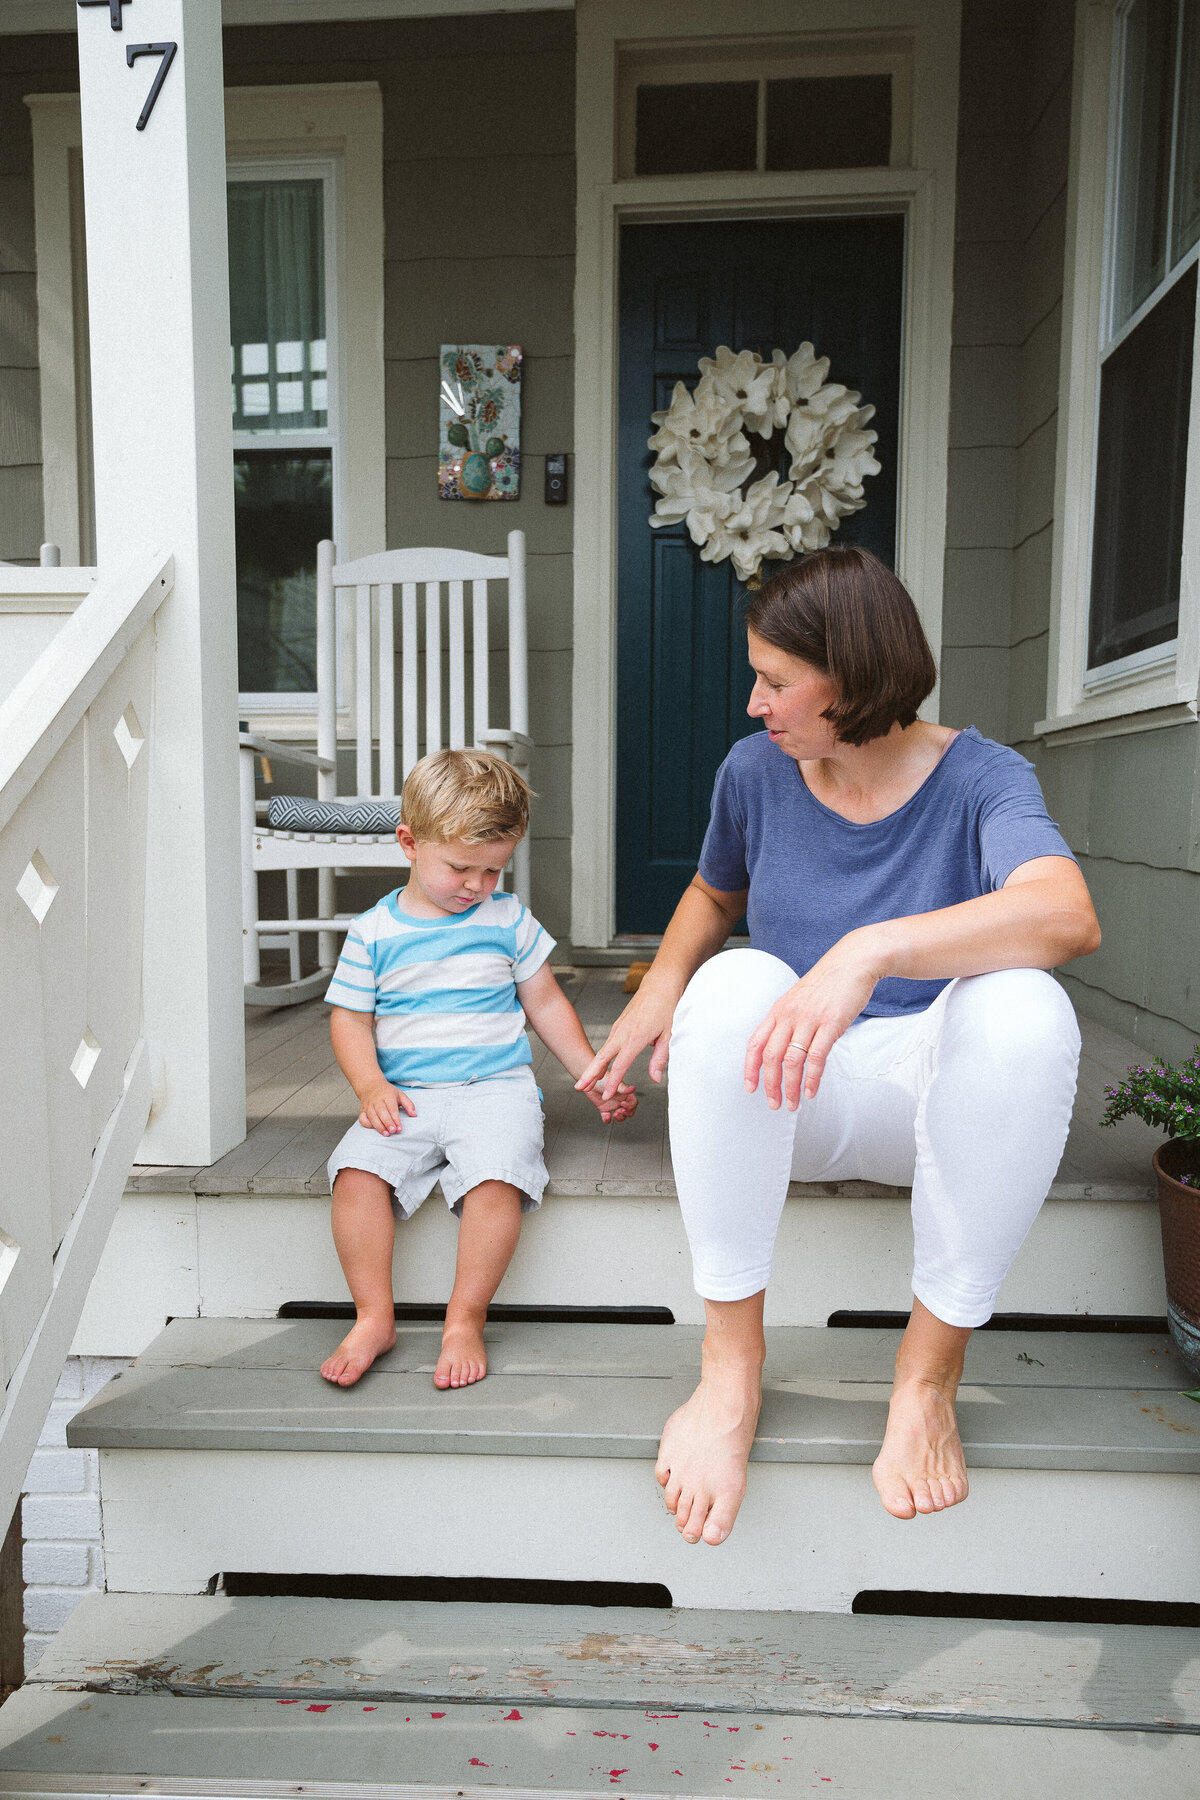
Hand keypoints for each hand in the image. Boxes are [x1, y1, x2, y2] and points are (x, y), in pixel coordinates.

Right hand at [357, 1080, 416, 1135]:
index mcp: (387, 1095)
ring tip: (386, 1134)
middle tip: (393, 1131)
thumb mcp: (400, 1095)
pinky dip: (367, 1124)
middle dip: (387, 1123)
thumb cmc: (387, 1092)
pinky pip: (362, 1118)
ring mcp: (368, 1106)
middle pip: (381, 1113)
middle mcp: (377, 1100)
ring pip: (372, 1117)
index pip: (392, 1108)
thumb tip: (414, 1114)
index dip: (396, 1119)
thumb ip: (408, 1104)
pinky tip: (374, 1129)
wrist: (370, 1085)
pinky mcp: (362, 1110)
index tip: (400, 1128)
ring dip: (379, 1126)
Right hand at [575, 979, 678, 1102]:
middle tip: (579, 1087)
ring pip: (602, 1052)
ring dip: (593, 1067)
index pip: (620, 1065)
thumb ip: (660, 1059)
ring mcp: (618, 1028)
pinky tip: (599, 1067)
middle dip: (590, 1074)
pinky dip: (601, 1058)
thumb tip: (655, 1078)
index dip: (612, 1082)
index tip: (606, 1095)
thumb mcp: (669, 1035)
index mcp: (635, 1038)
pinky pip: (608, 1045)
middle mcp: (623, 1033)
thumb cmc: (666, 1008)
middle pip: (602, 1058)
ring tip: (585, 1082)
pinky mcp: (618, 1026)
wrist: (659, 985)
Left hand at [581, 1080, 637, 1124]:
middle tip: (619, 1111)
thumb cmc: (602, 1078)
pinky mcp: (603, 1109)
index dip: (630, 1106)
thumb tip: (633, 1088)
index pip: (633, 1103)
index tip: (623, 1104)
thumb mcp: (614, 1083)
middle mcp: (620, 1100)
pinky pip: (607, 1118)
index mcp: (624, 1093)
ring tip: (614, 1114)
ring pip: (620, 1115)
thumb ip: (624, 1088)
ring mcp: (612, 1105)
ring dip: (619, 1117)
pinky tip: (606, 1116)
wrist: (588, 1080)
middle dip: (626, 1114)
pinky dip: (607, 1119)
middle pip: (629, 1111)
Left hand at [744, 937, 880, 1108]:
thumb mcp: (799, 999)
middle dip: (770, 1085)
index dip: (750, 1069)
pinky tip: (811, 1091)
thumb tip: (782, 1048)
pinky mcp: (831, 1024)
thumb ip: (788, 1021)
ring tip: (793, 1103)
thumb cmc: (828, 983)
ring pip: (792, 1061)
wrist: (853, 962)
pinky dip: (812, 1078)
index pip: (755, 1044)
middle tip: (773, 1104)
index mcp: (778, 1010)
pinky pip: (816, 1057)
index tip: (750, 1088)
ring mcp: (809, 1019)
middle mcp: (789, 1015)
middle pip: (771, 1057)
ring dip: (791, 1087)